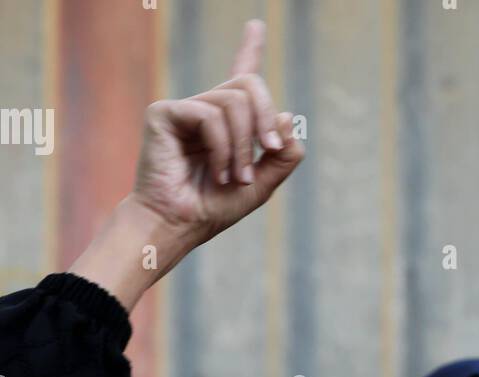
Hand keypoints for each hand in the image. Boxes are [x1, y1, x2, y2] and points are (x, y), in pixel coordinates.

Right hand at [130, 19, 302, 246]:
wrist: (179, 224)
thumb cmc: (213, 208)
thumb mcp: (261, 184)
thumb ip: (282, 157)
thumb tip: (290, 117)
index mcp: (226, 123)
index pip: (240, 79)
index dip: (250, 50)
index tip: (257, 25)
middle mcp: (205, 110)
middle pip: (249, 85)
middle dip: (266, 118)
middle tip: (269, 150)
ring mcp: (184, 109)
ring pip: (234, 102)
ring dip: (244, 145)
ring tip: (234, 176)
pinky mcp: (165, 113)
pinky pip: (210, 115)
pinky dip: (223, 148)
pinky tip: (217, 172)